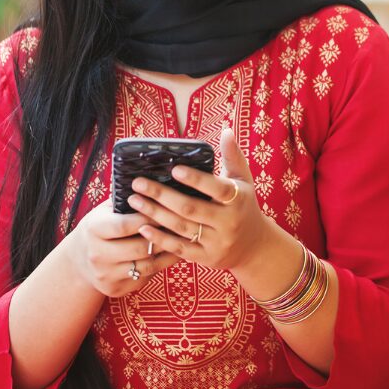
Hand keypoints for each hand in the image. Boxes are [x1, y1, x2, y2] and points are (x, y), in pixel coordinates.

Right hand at [71, 197, 180, 297]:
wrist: (80, 260)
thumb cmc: (100, 227)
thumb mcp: (105, 211)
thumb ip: (125, 201)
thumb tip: (154, 184)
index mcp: (93, 230)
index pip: (125, 225)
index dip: (148, 217)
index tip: (167, 208)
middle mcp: (97, 255)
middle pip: (139, 248)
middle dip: (163, 237)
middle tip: (182, 226)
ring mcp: (106, 275)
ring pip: (146, 266)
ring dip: (167, 253)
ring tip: (183, 240)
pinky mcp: (115, 290)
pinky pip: (145, 278)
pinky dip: (160, 266)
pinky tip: (172, 254)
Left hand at [127, 128, 269, 272]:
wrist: (254, 247)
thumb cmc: (244, 206)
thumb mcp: (244, 181)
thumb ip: (233, 156)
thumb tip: (226, 130)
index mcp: (238, 200)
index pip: (216, 188)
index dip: (195, 180)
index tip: (174, 169)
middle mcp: (228, 223)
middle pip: (191, 208)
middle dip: (162, 195)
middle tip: (138, 183)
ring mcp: (216, 242)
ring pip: (181, 228)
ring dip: (155, 214)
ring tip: (134, 200)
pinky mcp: (205, 258)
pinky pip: (179, 248)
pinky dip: (160, 239)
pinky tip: (142, 227)